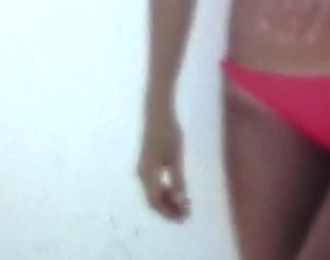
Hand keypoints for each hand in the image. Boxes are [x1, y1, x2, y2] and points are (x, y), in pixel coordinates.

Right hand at [138, 108, 189, 222]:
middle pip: (153, 200)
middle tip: (187, 214)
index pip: (155, 201)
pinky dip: (165, 192)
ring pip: (153, 193)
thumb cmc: (168, 133)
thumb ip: (177, 180)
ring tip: (184, 204)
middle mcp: (142, 175)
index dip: (169, 212)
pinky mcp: (147, 165)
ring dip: (168, 201)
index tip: (184, 216)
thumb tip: (180, 200)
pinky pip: (154, 185)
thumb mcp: (175, 158)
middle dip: (169, 209)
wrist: (157, 114)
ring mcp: (143, 170)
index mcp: (147, 174)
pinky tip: (178, 192)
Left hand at [259, 0, 329, 43]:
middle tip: (269, 34)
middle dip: (277, 20)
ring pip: (302, 11)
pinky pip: (321, 13)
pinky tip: (309, 37)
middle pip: (286, 5)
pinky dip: (315, 25)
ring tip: (287, 40)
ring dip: (294, 25)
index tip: (260, 24)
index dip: (267, 9)